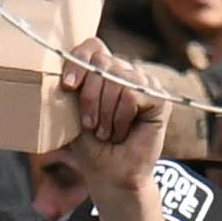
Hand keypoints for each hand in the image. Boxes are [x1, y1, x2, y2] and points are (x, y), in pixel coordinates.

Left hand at [61, 39, 166, 193]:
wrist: (110, 174)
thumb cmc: (90, 146)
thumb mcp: (72, 112)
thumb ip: (73, 86)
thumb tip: (63, 68)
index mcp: (102, 72)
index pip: (93, 46)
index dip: (78, 60)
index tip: (68, 86)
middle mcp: (124, 72)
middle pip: (102, 62)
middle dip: (89, 96)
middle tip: (90, 125)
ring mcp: (143, 83)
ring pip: (117, 78)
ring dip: (105, 112)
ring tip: (106, 132)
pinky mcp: (159, 97)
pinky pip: (132, 93)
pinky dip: (121, 117)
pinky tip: (123, 132)